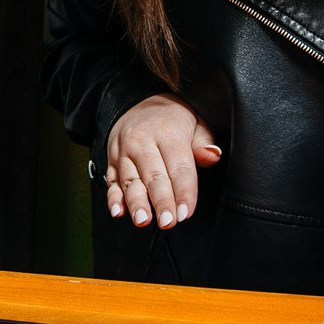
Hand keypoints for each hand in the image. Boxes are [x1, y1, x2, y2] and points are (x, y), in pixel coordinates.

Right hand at [102, 94, 220, 227]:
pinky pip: (111, 180)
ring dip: (136, 202)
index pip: (178, 166)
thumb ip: (204, 142)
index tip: (186, 212)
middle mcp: (142, 140)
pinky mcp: (111, 159)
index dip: (184, 191)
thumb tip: (212, 156)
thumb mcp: (196, 123)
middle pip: (153, 176)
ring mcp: (124, 150)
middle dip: (161, 201)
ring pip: (130, 180)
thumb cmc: (173, 119)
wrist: (142, 103)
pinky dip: (113, 197)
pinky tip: (118, 211)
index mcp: (167, 132)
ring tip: (143, 220)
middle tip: (168, 221)